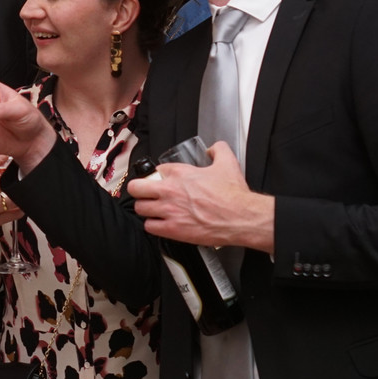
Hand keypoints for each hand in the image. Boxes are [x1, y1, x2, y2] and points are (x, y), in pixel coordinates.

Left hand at [126, 140, 275, 251]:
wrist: (241, 217)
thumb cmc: (233, 194)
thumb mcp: (227, 162)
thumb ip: (219, 150)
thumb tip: (213, 149)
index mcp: (180, 173)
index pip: (156, 170)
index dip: (158, 175)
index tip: (162, 180)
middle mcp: (170, 191)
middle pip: (136, 188)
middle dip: (139, 190)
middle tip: (146, 194)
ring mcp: (169, 211)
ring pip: (140, 208)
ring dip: (146, 209)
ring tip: (154, 210)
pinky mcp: (172, 229)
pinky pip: (149, 227)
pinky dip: (153, 226)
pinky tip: (161, 224)